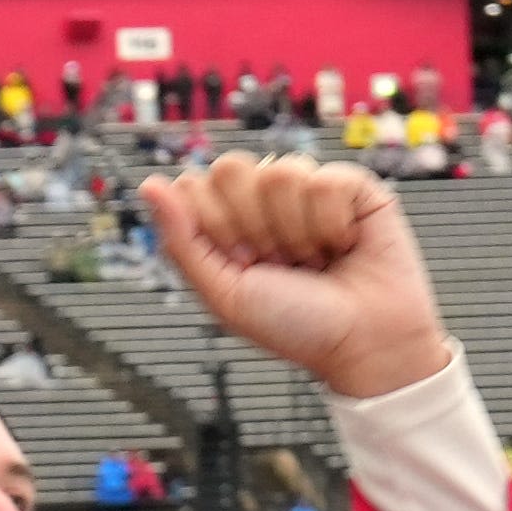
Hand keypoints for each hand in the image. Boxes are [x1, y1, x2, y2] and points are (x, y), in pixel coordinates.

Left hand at [147, 153, 450, 403]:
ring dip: (296, 232)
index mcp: (228, 223)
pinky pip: (324, 179)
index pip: (195, 184)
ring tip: (314, 259)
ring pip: (278, 172)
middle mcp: (264, 201)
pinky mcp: (349, 186)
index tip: (242, 265)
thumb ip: (182, 241)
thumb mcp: (224, 295)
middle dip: (252, 226)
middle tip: (278, 262)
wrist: (363, 342)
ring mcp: (306, 189)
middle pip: (230, 167)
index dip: (215, 227)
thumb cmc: (295, 327)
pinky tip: (343, 245)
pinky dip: (332, 224)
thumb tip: (149, 185)